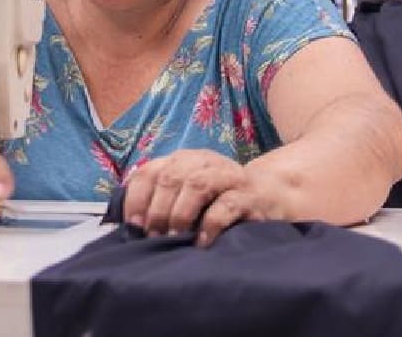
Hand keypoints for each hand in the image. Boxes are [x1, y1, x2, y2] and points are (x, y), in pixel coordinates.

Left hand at [122, 149, 281, 246]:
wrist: (273, 194)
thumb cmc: (221, 199)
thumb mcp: (189, 195)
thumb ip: (162, 201)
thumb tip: (129, 227)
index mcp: (183, 160)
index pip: (149, 171)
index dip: (136, 199)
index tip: (132, 226)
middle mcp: (204, 162)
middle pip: (170, 178)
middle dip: (157, 210)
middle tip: (154, 237)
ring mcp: (228, 176)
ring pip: (196, 185)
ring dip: (179, 214)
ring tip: (174, 238)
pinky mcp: (249, 195)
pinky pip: (226, 206)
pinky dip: (210, 224)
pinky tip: (201, 242)